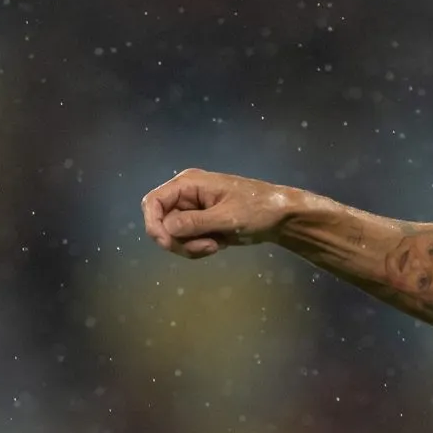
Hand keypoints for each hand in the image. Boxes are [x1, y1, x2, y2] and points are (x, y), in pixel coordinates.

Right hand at [140, 169, 294, 258]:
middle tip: (206, 247)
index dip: (154, 224)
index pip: (153, 202)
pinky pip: (185, 241)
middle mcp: (185, 195)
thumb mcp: (228, 217)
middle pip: (161, 223)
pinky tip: (217, 244)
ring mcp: (191, 210)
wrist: (279, 217)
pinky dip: (197, 248)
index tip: (167, 243)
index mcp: (188, 184)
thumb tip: (166, 228)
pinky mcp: (198, 224)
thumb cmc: (257, 209)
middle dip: (178, 241)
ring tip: (216, 244)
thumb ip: (195, 222)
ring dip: (190, 247)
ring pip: (172, 236)